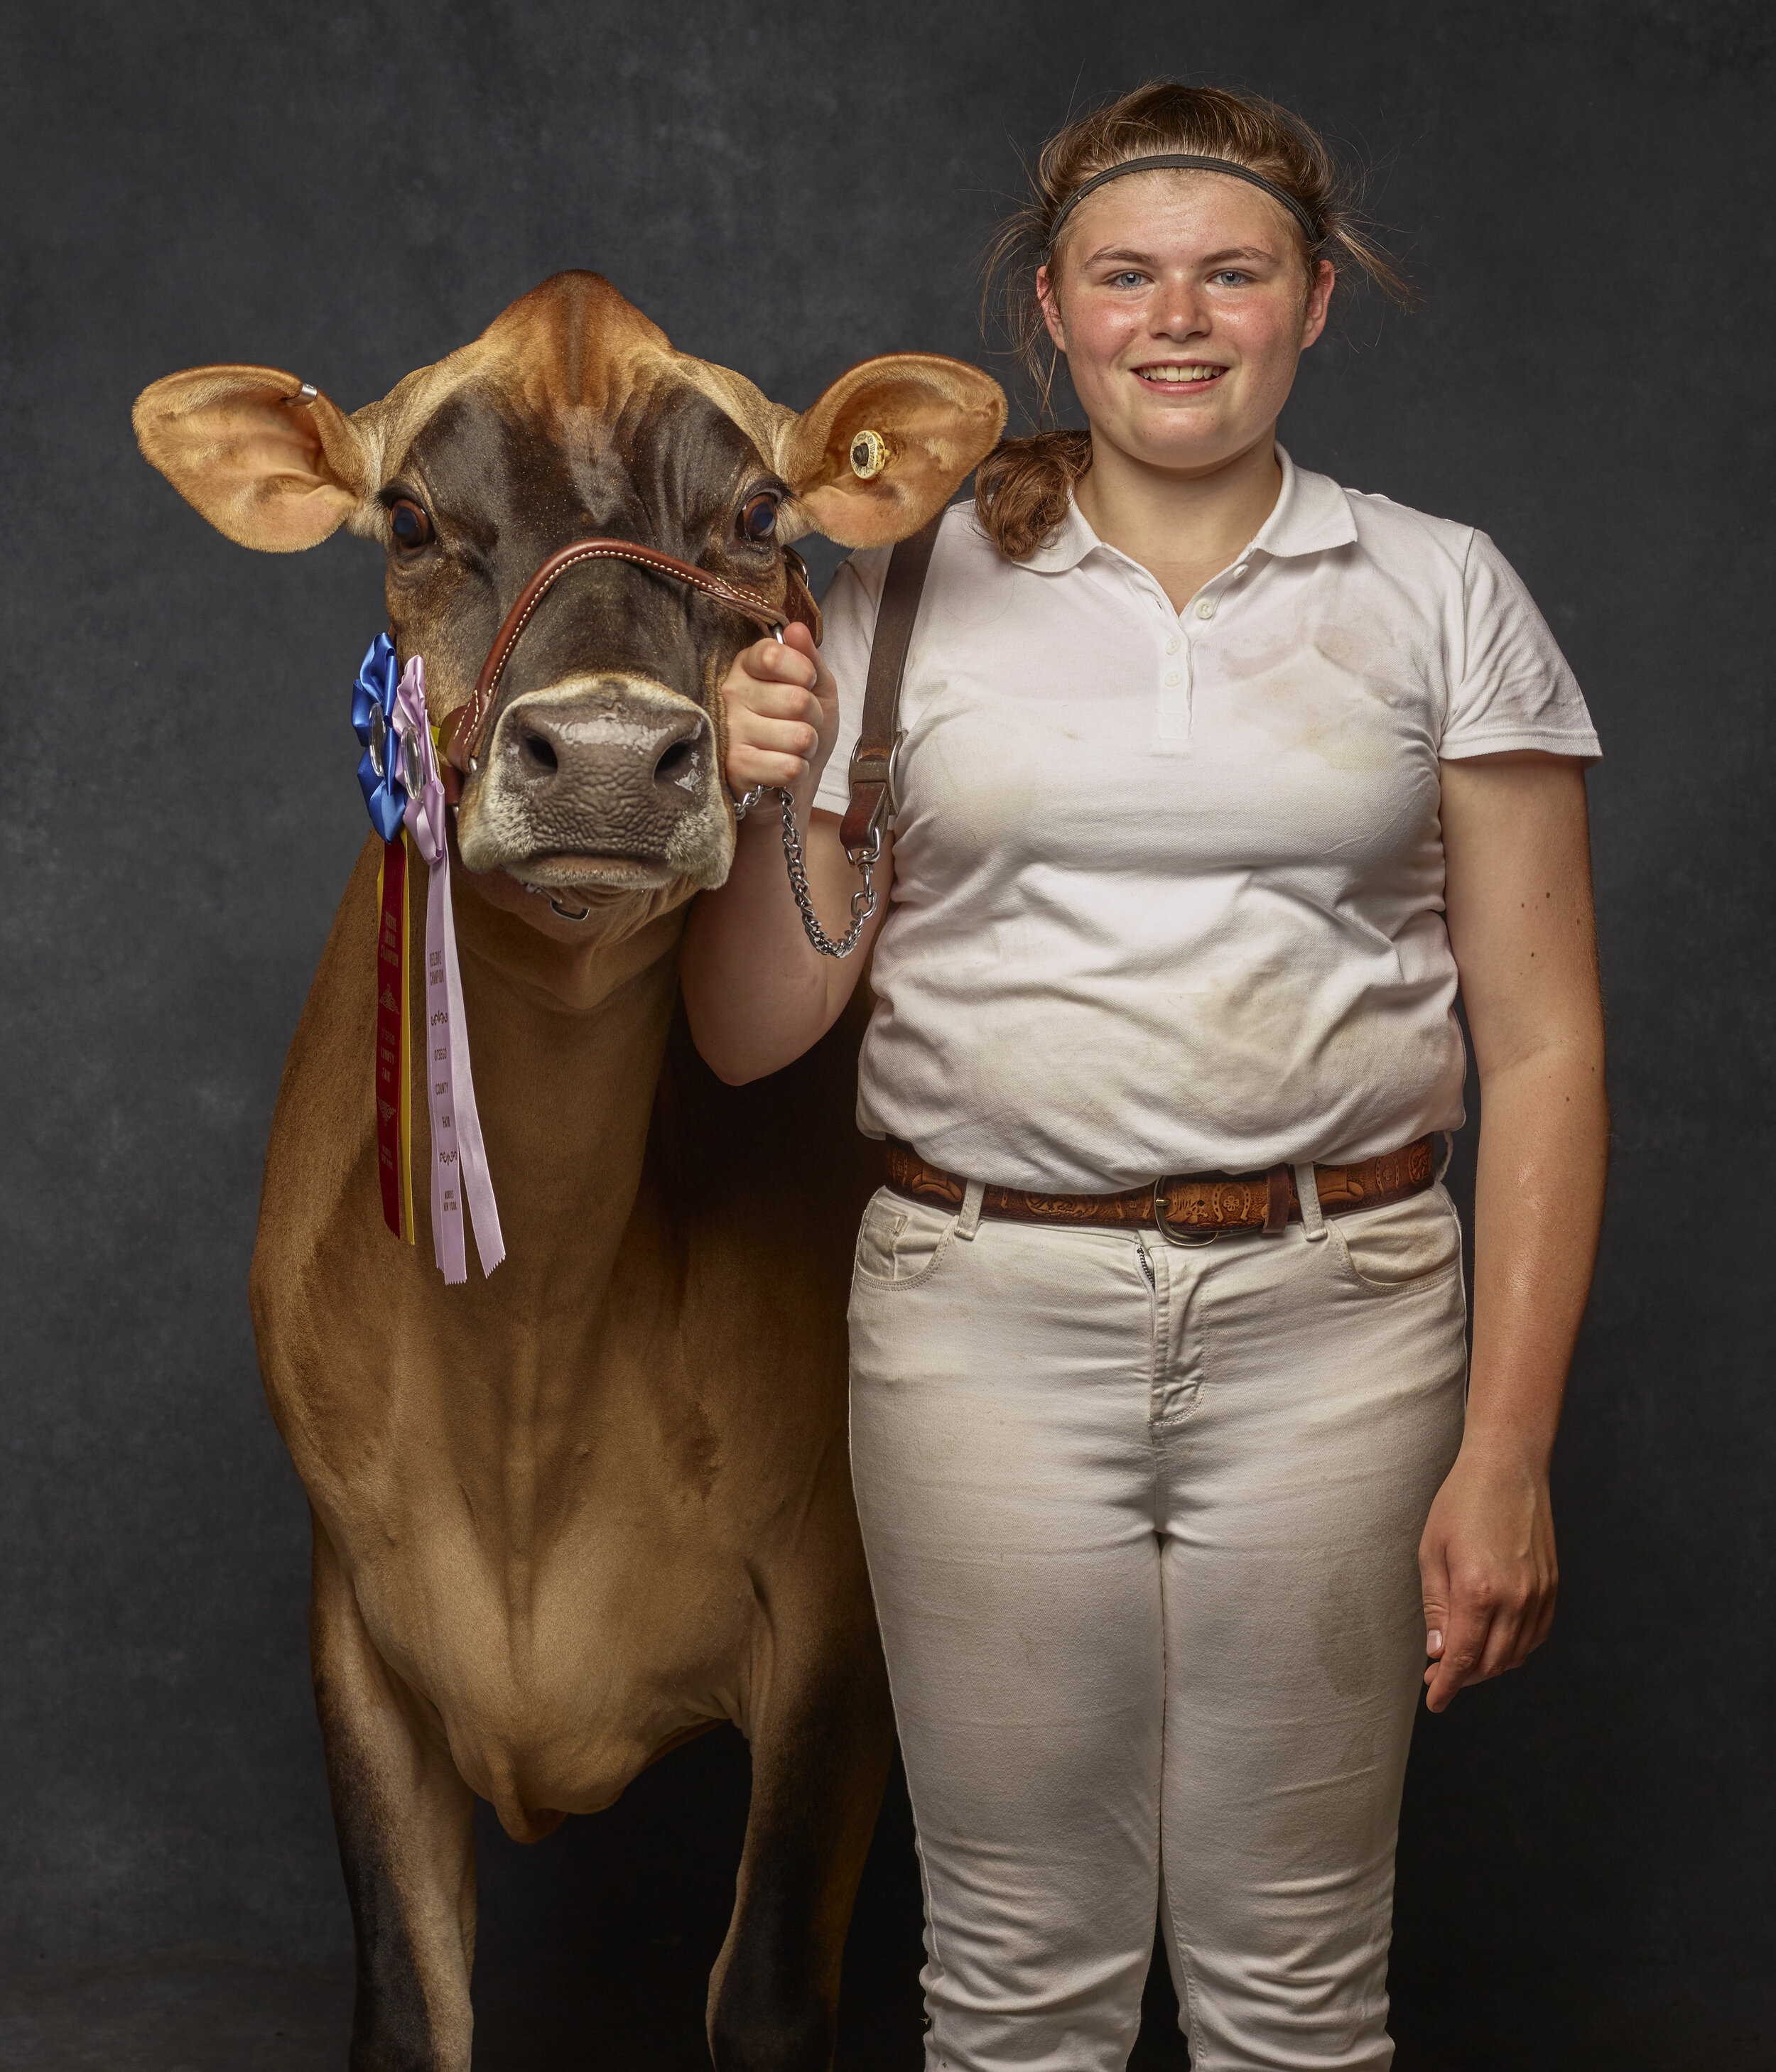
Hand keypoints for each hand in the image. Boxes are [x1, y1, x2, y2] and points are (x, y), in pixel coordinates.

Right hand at [720, 622, 838, 797]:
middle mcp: (730, 694)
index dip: (805, 674)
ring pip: (799, 736)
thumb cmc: (799, 729)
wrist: (788, 785)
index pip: (774, 654)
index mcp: (747, 667)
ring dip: (807, 749)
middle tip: (800, 726)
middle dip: (813, 719)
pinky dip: (798, 771)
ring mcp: (729, 731)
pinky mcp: (735, 767)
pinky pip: (789, 766)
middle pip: (797, 700)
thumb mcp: (816, 689)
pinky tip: (782, 770)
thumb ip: (810, 658)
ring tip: (791, 750)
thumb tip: (797, 628)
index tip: (805, 686)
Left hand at [1418, 1448, 1557, 1712]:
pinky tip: (1494, 1642)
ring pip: (1515, 1655)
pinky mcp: (1552, 1589)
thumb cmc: (1462, 1502)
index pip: (1462, 1658)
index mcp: (1478, 1592)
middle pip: (1490, 1664)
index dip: (1446, 1686)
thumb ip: (1436, 1607)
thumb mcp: (1432, 1552)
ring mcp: (1539, 1596)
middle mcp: (1515, 1600)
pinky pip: (1535, 1637)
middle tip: (1438, 1676)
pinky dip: (1515, 1650)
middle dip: (1462, 1678)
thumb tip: (1436, 1652)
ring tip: (1462, 1659)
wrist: (1508, 1468)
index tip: (1433, 1702)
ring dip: (1488, 1666)